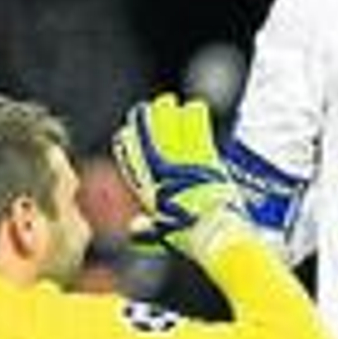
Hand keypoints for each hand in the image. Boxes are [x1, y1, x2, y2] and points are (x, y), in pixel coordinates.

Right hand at [111, 93, 246, 262]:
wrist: (210, 232)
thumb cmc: (188, 236)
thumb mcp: (161, 233)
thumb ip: (146, 229)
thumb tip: (134, 228)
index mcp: (151, 190)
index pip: (135, 160)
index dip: (131, 144)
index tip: (127, 132)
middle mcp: (164, 173)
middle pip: (151, 140)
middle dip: (146, 123)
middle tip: (145, 109)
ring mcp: (183, 163)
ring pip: (172, 131)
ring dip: (168, 114)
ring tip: (167, 102)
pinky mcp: (204, 159)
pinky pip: (197, 132)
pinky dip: (194, 118)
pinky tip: (194, 107)